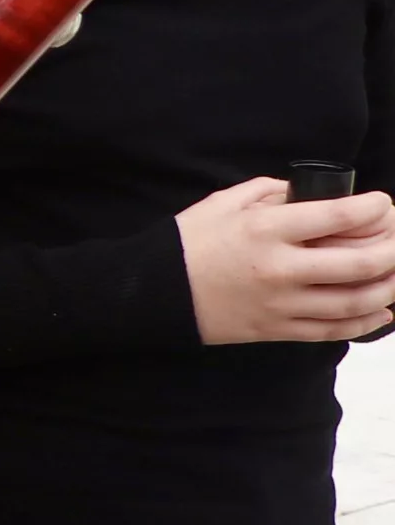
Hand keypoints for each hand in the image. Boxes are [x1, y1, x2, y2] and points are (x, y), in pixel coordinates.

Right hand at [179, 178, 394, 342]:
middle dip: (393, 249)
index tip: (384, 203)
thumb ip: (271, 193)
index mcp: (266, 230)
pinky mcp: (276, 330)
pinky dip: (365, 322)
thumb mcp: (224, 202)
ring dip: (388, 287)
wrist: (154, 292)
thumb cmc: (188, 243)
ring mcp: (280, 304)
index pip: (337, 216)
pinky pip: (332, 330)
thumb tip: (309, 195)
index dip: (373, 208)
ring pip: (354, 301)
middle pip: (359, 263)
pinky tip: (382, 311)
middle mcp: (279, 268)